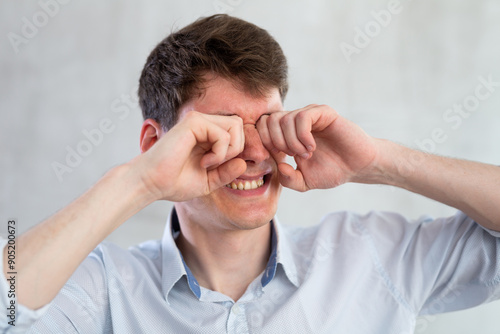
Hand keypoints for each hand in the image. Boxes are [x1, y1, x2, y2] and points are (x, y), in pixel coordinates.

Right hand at [135, 111, 246, 200]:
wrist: (152, 183)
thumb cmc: (175, 182)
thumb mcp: (209, 181)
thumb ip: (227, 172)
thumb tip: (243, 163)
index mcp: (207, 134)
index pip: (237, 132)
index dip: (236, 152)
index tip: (219, 169)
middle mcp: (203, 123)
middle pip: (239, 125)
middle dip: (237, 148)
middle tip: (218, 165)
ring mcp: (199, 120)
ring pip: (236, 126)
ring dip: (229, 151)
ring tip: (210, 164)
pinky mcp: (194, 122)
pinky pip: (224, 135)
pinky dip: (219, 153)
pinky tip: (204, 163)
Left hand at [257, 104, 378, 190]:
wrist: (357, 166)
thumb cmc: (332, 171)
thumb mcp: (304, 182)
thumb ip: (287, 179)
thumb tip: (279, 166)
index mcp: (287, 134)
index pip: (261, 127)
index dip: (265, 145)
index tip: (281, 159)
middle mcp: (296, 121)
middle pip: (269, 120)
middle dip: (276, 142)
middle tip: (292, 156)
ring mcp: (309, 115)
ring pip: (285, 119)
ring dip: (292, 142)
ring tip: (306, 154)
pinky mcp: (323, 112)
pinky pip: (303, 117)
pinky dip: (302, 136)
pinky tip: (312, 147)